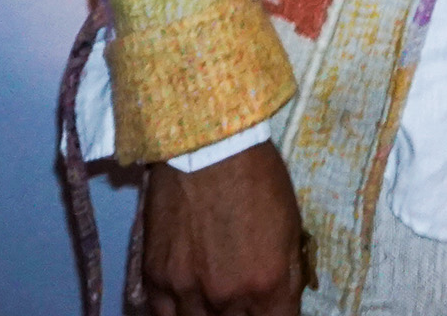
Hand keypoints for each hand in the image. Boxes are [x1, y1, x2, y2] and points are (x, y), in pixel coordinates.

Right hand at [141, 140, 306, 315]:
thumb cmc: (258, 177)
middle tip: (242, 297)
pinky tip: (186, 303)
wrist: (208, 147)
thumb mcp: (291, 225)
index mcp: (266, 284)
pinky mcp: (155, 281)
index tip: (271, 309)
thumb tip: (284, 303)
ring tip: (216, 301)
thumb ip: (288, 275)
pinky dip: (177, 314)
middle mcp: (226, 298)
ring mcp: (187, 293)